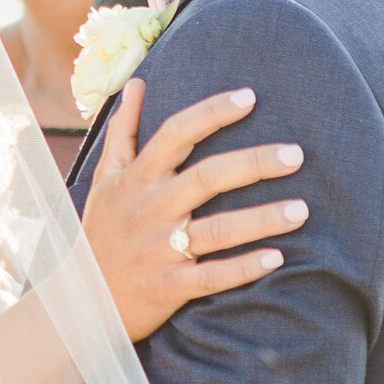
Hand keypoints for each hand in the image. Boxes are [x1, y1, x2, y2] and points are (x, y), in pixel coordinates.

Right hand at [81, 82, 306, 341]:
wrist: (80, 300)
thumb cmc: (101, 232)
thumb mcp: (105, 178)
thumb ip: (123, 130)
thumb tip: (137, 83)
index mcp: (137, 179)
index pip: (175, 134)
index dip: (211, 113)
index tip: (249, 97)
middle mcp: (150, 209)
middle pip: (206, 178)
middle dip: (253, 163)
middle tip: (296, 155)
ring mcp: (159, 249)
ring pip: (217, 230)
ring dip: (261, 219)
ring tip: (302, 209)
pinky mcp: (167, 287)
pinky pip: (211, 277)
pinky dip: (243, 268)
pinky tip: (276, 258)